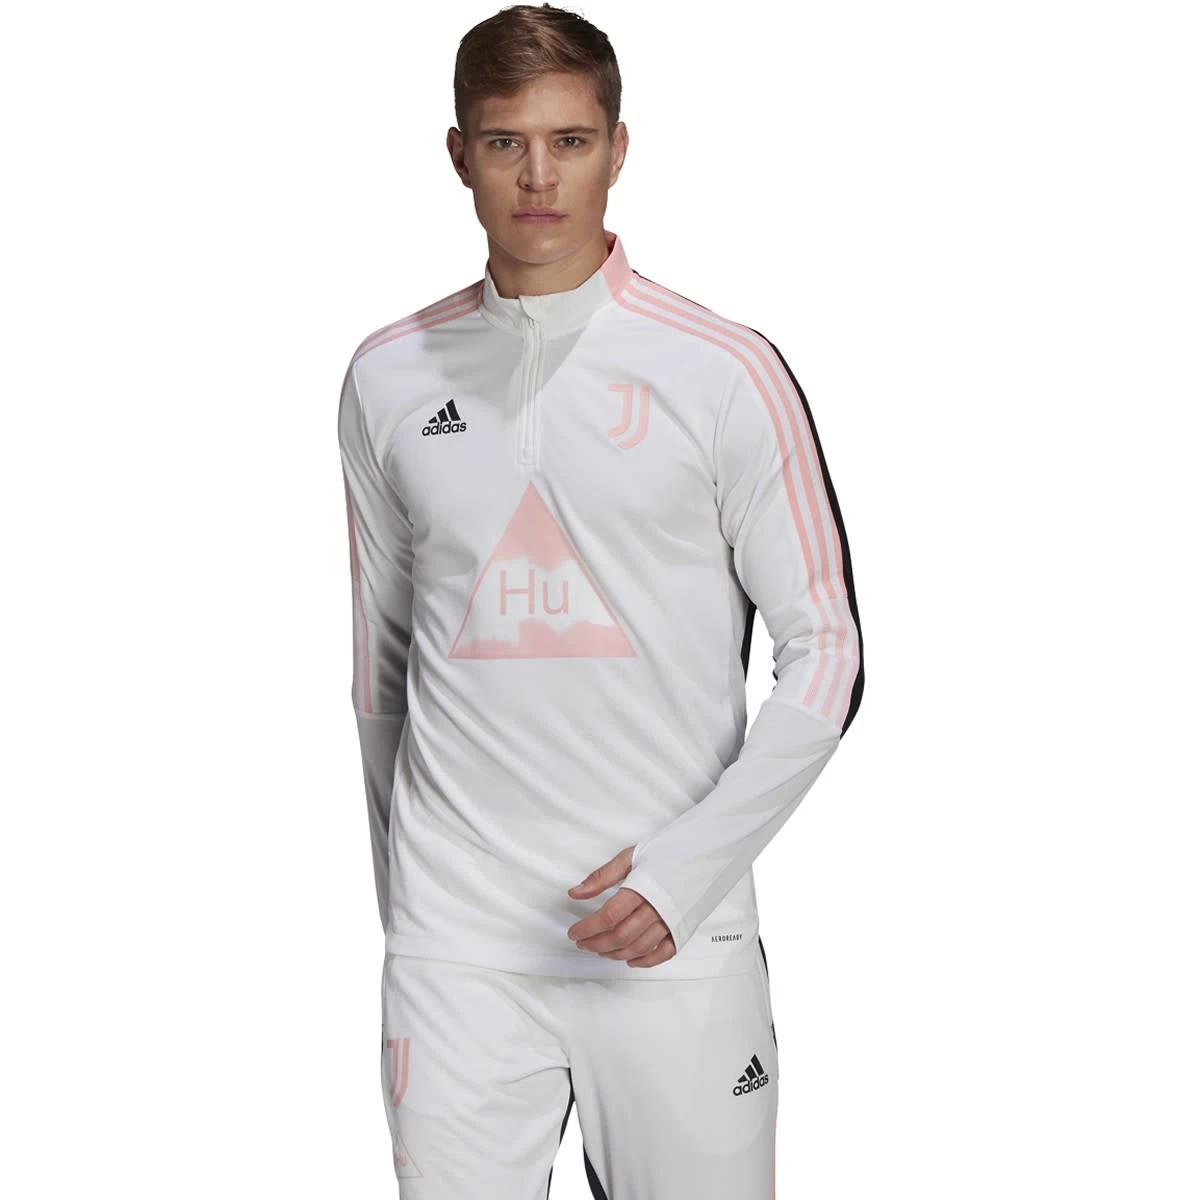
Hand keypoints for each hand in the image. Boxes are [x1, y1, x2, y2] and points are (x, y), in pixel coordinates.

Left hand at [566, 845, 676, 967]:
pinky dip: (645, 961)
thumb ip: (602, 876)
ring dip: (616, 953)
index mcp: (642, 888)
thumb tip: (576, 892)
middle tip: (583, 943)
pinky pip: (664, 953)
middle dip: (597, 943)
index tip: (574, 932)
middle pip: (621, 936)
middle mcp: (658, 908)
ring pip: (639, 947)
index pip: (608, 916)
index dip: (588, 928)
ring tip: (601, 950)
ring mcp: (672, 921)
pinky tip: (631, 959)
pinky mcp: (683, 928)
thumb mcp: (632, 855)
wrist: (706, 851)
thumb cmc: (670, 850)